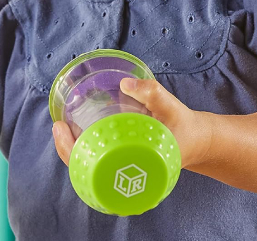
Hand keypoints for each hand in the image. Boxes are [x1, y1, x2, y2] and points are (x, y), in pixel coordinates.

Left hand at [52, 78, 211, 168]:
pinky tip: (77, 137)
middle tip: (57, 126)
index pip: (92, 169)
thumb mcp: (172, 107)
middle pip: (85, 170)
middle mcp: (127, 174)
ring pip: (89, 167)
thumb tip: (126, 83)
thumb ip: (152, 93)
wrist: (199, 141)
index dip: (70, 151)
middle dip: (66, 150)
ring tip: (61, 130)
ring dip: (73, 151)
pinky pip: (99, 162)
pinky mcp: (126, 163)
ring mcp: (125, 170)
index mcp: (132, 167)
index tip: (59, 128)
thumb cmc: (183, 126)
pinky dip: (85, 151)